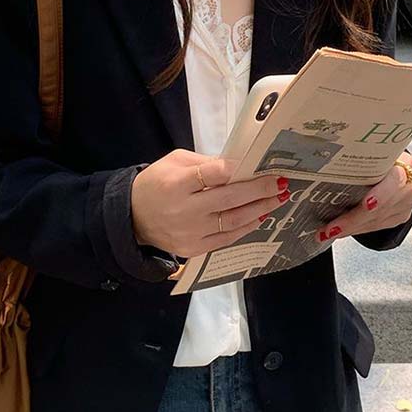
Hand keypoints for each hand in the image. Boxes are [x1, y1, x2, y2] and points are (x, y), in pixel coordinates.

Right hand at [131, 149, 290, 257]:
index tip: (253, 164)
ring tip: (277, 199)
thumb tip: (238, 166)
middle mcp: (184, 210)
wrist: (132, 217)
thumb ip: (205, 163)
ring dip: (259, 210)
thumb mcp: (174, 163)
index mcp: (176, 184)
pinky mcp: (193, 248)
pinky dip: (246, 228)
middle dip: (259, 190)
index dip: (235, 169)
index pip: (212, 174)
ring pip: (233, 221)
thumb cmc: (156, 184)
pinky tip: (260, 217)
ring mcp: (190, 233)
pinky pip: (226, 238)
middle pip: (229, 199)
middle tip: (279, 183)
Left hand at [314, 151, 411, 241]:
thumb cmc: (378, 160)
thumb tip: (322, 163)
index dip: (381, 193)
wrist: (395, 168)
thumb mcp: (371, 153)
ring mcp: (407, 202)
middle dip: (353, 219)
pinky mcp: (401, 215)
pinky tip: (340, 231)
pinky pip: (377, 226)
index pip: (394, 179)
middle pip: (381, 206)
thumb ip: (357, 158)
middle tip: (331, 228)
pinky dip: (357, 229)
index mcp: (403, 161)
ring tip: (327, 231)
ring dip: (351, 228)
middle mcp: (409, 183)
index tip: (366, 204)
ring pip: (377, 220)